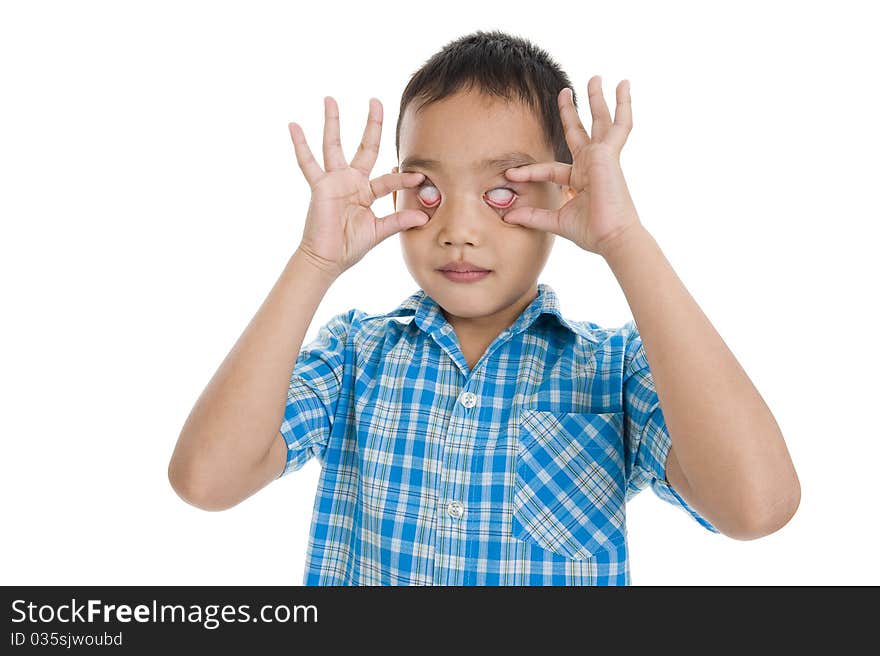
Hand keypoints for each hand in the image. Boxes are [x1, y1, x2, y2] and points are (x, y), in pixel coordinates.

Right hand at [288, 96, 428, 277]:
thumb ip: (398, 220)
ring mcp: (334, 181)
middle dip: (371, 125)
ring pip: (333, 145)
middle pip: (364, 147)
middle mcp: (352, 181)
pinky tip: (293, 125)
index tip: (419, 176)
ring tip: (330, 99)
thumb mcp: (379, 231)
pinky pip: (307, 163)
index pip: (388, 179)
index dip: (403, 179)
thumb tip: (424, 217)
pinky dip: (300, 145)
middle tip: (376, 101)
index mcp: (367, 192)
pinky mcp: (319, 186)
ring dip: (332, 122)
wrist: (328, 260)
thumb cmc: (350, 247)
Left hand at [501, 76, 643, 256]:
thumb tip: (507, 216)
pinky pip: (620, 124)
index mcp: (580, 181)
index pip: (551, 169)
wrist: (612, 237)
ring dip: (597, 100)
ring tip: (596, 77)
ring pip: (599, 121)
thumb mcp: (555, 222)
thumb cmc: (592, 233)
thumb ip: (532, 216)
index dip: (529, 171)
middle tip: (565, 92)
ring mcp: (601, 157)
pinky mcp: (608, 153)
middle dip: (571, 113)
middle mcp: (591, 165)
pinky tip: (624, 84)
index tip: (510, 174)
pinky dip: (623, 104)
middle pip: (579, 133)